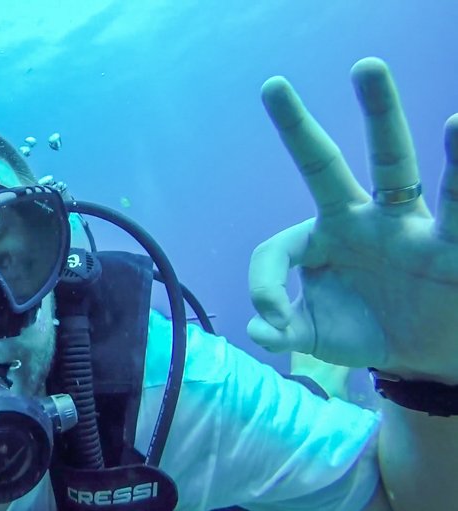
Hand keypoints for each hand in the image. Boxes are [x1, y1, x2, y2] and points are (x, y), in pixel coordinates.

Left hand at [247, 57, 457, 383]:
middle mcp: (358, 219)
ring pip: (396, 169)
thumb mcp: (315, 336)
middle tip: (270, 87)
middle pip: (324, 166)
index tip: (269, 320)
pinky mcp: (448, 248)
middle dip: (298, 128)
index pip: (277, 249)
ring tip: (385, 78)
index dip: (264, 285)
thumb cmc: (362, 328)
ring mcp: (405, 227)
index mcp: (322, 238)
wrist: (421, 352)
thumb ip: (284, 331)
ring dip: (388, 123)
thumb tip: (258, 330)